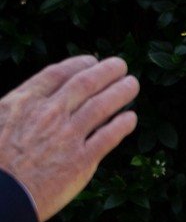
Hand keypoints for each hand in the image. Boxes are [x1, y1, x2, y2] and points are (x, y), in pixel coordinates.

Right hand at [0, 56, 138, 221]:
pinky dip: (122, 125)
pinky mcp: (81, 161)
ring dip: (121, 92)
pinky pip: (109, 137)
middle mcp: (50, 114)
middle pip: (86, 83)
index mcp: (25, 101)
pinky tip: (130, 119)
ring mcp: (67, 136)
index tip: (91, 61)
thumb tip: (26, 99)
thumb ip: (16, 107)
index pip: (59, 73)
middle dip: (107, 71)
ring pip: (103, 106)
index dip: (79, 64)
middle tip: (121, 65)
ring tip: (132, 85)